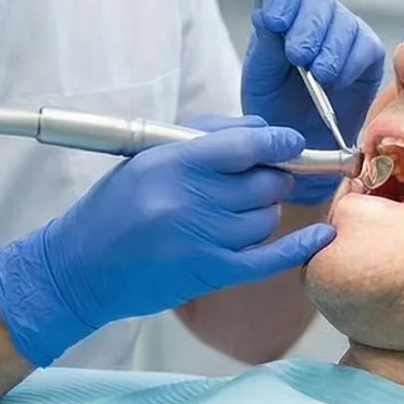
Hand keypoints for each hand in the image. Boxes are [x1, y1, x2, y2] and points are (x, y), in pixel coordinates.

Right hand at [0, 120, 335, 366]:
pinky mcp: (208, 273)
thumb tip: (264, 130)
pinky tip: (323, 236)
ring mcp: (200, 239)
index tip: (291, 142)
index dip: (279, 141)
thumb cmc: (114, 205)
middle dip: (270, 179)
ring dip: (262, 213)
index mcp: (172, 163)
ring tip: (234, 214)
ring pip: (266, 218)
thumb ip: (206, 136)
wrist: (80, 266)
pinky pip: (269, 259)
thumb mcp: (147, 156)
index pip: (247, 145)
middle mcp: (188, 200)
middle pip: (264, 183)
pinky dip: (300, 248)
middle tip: (256, 181)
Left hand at [243, 0, 386, 202]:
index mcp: (282, 11)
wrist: (299, 141)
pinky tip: (336, 81)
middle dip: (307, 28)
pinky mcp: (367, 54)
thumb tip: (268, 13)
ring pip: (343, 22)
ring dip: (330, 49)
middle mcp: (314, 15)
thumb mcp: (260, 74)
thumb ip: (265, 43)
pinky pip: (366, 47)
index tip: (275, 20)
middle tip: (298, 56)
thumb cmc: (276, 105)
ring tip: (318, 75)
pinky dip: (350, 65)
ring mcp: (343, 32)